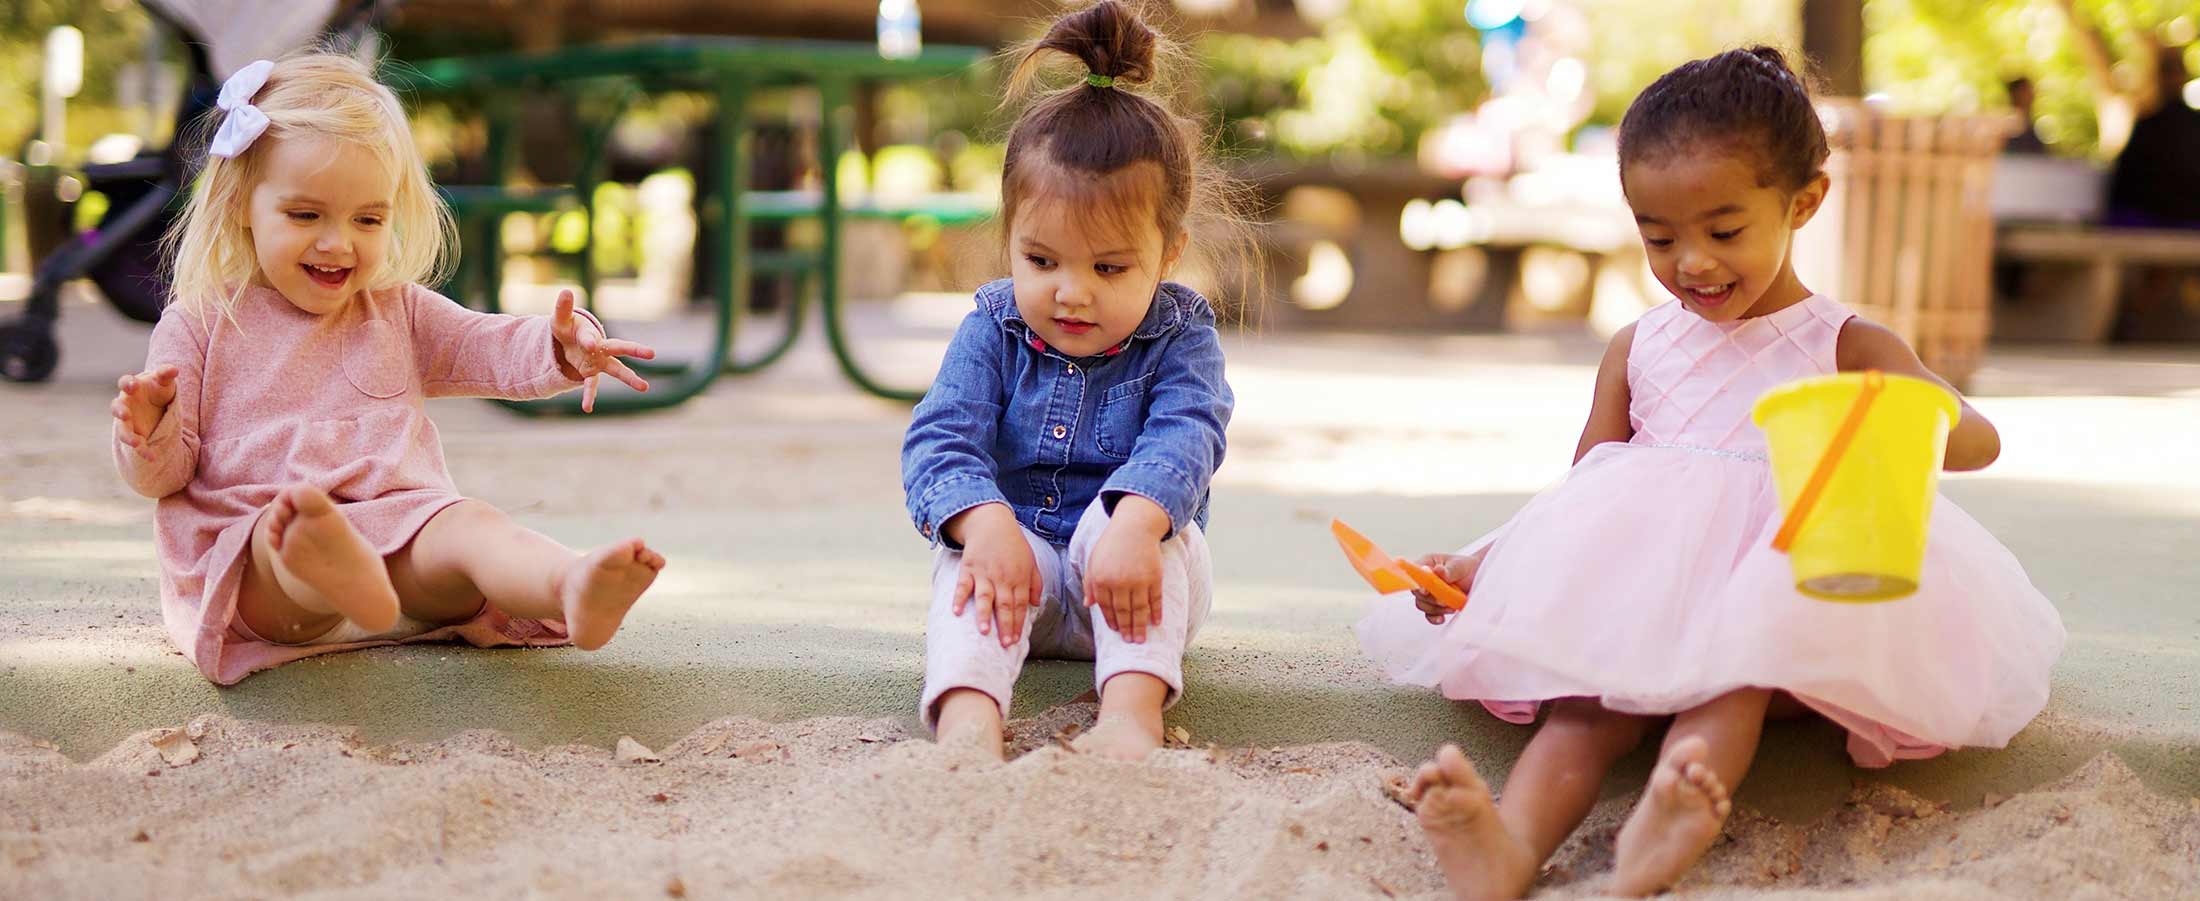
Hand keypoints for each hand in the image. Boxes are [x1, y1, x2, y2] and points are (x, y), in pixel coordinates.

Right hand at [111, 365, 178, 459]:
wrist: (157, 405)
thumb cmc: (158, 388)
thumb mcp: (164, 382)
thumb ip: (166, 374)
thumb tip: (173, 369)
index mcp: (131, 387)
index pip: (125, 382)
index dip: (127, 383)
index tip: (133, 386)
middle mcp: (126, 404)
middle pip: (117, 407)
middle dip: (119, 411)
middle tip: (125, 415)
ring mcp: (128, 422)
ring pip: (123, 430)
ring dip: (127, 436)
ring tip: (135, 442)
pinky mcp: (135, 435)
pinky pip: (137, 445)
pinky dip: (143, 451)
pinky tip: (152, 458)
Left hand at [552, 291, 655, 412]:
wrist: (566, 341)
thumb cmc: (566, 328)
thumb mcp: (560, 319)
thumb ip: (562, 308)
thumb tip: (566, 290)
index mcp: (591, 334)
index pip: (591, 337)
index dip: (589, 341)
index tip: (589, 345)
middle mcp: (600, 348)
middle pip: (620, 348)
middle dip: (635, 350)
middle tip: (652, 353)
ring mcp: (598, 362)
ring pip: (617, 370)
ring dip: (630, 378)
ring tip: (645, 387)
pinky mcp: (591, 373)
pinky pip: (592, 386)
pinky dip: (589, 396)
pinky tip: (586, 408)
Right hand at [948, 504, 1044, 648]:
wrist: (992, 523)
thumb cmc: (1013, 544)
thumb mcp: (1030, 561)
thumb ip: (1035, 583)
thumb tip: (1035, 604)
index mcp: (1019, 577)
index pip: (1020, 605)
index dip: (1017, 623)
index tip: (1015, 641)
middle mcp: (1002, 577)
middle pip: (1004, 605)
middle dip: (1005, 625)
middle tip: (1005, 644)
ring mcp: (984, 573)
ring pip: (985, 597)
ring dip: (984, 615)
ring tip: (984, 631)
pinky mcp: (969, 568)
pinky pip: (963, 585)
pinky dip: (958, 598)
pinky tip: (956, 612)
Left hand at [1084, 498, 1168, 643]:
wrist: (1135, 527)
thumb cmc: (1112, 544)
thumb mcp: (1094, 561)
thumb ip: (1089, 583)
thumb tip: (1088, 605)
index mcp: (1101, 579)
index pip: (1106, 607)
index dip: (1112, 620)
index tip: (1116, 630)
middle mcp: (1119, 582)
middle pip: (1123, 612)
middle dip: (1126, 629)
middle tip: (1130, 641)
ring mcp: (1138, 581)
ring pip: (1139, 610)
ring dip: (1140, 626)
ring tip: (1141, 640)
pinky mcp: (1154, 577)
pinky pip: (1155, 600)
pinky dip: (1156, 612)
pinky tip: (1156, 622)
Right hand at [1410, 553, 1480, 623]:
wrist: (1478, 578)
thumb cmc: (1467, 567)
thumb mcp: (1459, 566)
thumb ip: (1448, 570)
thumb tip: (1437, 571)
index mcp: (1426, 564)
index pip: (1413, 573)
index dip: (1416, 583)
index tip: (1425, 591)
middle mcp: (1424, 579)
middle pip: (1416, 592)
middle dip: (1430, 598)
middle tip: (1444, 600)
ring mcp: (1429, 593)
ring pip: (1422, 604)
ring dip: (1436, 608)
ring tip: (1451, 606)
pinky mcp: (1435, 605)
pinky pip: (1429, 614)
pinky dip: (1434, 617)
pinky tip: (1442, 618)